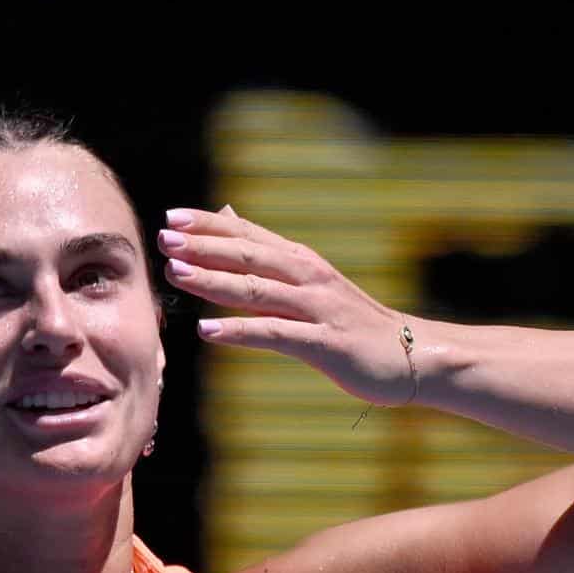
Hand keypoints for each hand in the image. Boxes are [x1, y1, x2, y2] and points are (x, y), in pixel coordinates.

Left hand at [159, 206, 418, 405]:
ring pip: (258, 289)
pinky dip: (240, 331)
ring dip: (214, 280)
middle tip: (164, 237)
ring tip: (176, 274)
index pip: (249, 234)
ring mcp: (317, 308)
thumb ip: (268, 256)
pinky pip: (275, 334)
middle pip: (249, 255)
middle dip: (204, 245)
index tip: (172, 216)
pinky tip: (208, 330)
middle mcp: (308, 277)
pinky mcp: (324, 342)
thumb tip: (228, 216)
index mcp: (301, 262)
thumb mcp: (310, 284)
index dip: (210, 224)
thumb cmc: (350, 324)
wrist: (409, 356)